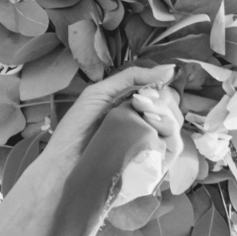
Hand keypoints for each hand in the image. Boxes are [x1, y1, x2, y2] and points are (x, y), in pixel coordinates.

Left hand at [41, 62, 173, 168]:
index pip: (165, 97)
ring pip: (175, 129)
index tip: (143, 94)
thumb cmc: (76, 128)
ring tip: (147, 116)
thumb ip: (132, 77)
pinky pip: (172, 151)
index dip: (161, 92)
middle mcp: (146, 129)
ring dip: (167, 117)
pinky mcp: (151, 167)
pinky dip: (169, 136)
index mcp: (136, 111)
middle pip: (173, 111)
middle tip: (140, 104)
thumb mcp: (100, 93)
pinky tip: (152, 129)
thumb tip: (170, 68)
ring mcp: (150, 148)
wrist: (61, 162)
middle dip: (163, 102)